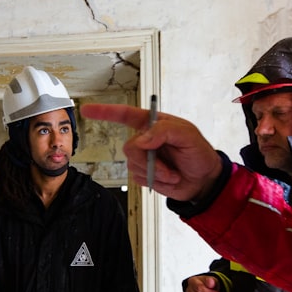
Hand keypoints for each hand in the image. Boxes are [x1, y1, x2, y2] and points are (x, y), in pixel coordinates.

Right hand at [79, 103, 221, 201]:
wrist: (204, 180)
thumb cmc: (199, 153)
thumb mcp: (188, 135)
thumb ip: (164, 131)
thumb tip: (142, 139)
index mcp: (153, 124)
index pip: (125, 114)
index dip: (104, 112)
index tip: (87, 110)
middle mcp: (146, 139)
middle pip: (129, 147)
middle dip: (148, 159)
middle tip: (167, 165)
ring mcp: (144, 158)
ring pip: (133, 165)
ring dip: (156, 172)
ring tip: (172, 172)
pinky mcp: (145, 174)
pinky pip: (139, 178)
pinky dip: (156, 181)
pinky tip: (168, 178)